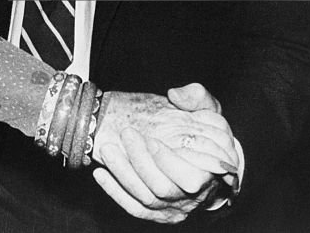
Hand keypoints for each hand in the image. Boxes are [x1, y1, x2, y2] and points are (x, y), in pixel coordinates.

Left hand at [92, 86, 238, 222]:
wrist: (199, 161)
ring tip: (107, 148)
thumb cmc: (202, 133)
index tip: (151, 139)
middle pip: (162, 189)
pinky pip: (133, 208)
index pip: (191, 180)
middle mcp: (191, 198)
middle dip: (140, 161)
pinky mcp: (154, 213)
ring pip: (145, 198)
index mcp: (209, 175)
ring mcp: (172, 208)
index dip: (168, 161)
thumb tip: (175, 96)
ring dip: (122, 173)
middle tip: (126, 134)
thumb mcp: (208, 111)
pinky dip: (115, 191)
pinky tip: (100, 172)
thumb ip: (198, 98)